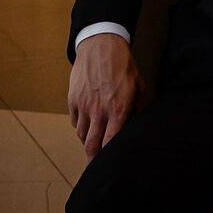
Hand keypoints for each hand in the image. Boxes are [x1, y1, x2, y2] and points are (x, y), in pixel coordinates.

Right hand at [68, 34, 146, 160]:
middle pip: (91, 145)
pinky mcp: (72, 99)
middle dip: (93, 159)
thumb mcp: (139, 85)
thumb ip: (139, 107)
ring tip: (94, 142)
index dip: (109, 157)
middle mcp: (99, 111)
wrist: (100, 45)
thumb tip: (138, 124)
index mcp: (118, 109)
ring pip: (81, 135)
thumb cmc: (123, 65)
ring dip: (88, 141)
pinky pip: (74, 121)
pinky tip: (88, 124)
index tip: (110, 166)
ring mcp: (83, 105)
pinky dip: (80, 127)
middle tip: (95, 167)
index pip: (111, 142)